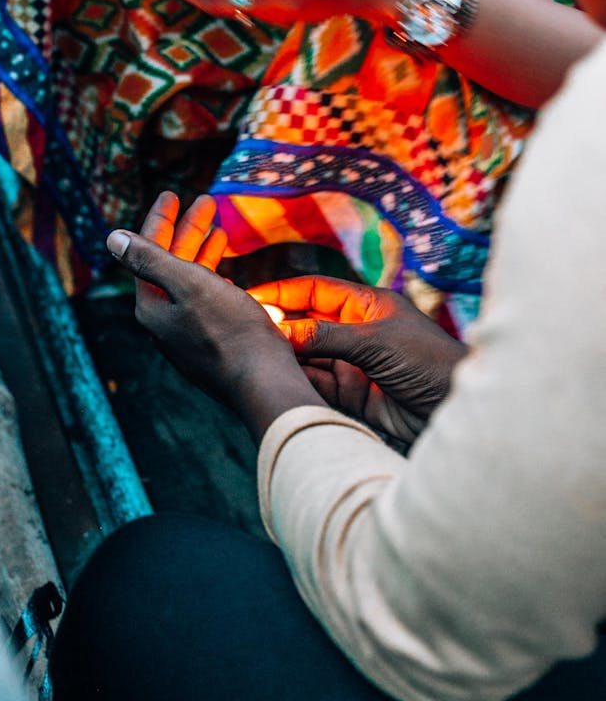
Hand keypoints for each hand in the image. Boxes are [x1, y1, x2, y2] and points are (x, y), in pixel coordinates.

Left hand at [107, 194, 323, 437]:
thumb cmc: (230, 331)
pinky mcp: (210, 345)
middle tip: (206, 203)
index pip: (149, 252)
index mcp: (152, 306)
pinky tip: (227, 274)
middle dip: (187, 231)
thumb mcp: (189, 284)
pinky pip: (204, 303)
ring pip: (189, 283)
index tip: (173, 193)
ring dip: (202, 253)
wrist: (263, 382)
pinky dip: (213, 279)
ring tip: (220, 230)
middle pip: (170, 265)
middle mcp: (164, 322)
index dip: (161, 219)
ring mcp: (187, 336)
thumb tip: (111, 238)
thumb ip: (150, 258)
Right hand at [249, 277, 467, 443]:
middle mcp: (356, 331)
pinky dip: (298, 380)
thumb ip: (326, 337)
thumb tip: (282, 330)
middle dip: (279, 325)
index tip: (252, 297)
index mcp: (366, 305)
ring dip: (285, 355)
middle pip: (307, 323)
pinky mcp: (352, 394)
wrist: (455, 408)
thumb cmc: (427, 361)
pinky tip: (277, 377)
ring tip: (254, 354)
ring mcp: (353, 363)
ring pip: (308, 355)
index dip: (283, 292)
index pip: (315, 291)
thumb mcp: (375, 342)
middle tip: (245, 329)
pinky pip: (317, 384)